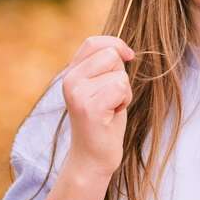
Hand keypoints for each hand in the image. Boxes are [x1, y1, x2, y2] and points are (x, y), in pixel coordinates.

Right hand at [61, 35, 135, 177]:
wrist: (92, 157)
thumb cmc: (104, 121)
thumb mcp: (101, 87)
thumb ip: (105, 66)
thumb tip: (123, 49)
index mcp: (71, 73)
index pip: (93, 42)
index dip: (115, 44)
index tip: (129, 56)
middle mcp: (70, 80)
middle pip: (110, 55)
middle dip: (121, 75)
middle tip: (112, 97)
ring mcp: (77, 93)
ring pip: (119, 74)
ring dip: (124, 91)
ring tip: (111, 108)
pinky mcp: (88, 107)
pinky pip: (120, 88)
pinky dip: (124, 101)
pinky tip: (112, 115)